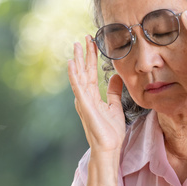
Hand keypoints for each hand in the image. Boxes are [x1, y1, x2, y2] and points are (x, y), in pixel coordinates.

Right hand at [67, 35, 126, 154]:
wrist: (109, 147)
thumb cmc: (111, 131)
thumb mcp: (115, 106)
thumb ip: (114, 91)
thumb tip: (115, 77)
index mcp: (92, 96)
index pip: (91, 72)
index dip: (92, 58)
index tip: (93, 43)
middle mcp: (85, 97)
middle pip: (84, 71)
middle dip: (84, 54)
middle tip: (84, 37)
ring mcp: (83, 100)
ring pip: (79, 75)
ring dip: (77, 60)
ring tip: (76, 45)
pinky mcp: (84, 105)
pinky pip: (78, 86)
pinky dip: (74, 74)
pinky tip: (71, 63)